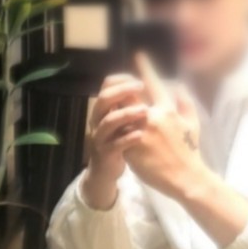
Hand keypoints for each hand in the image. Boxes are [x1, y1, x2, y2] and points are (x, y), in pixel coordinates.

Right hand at [82, 74, 146, 208]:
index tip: (140, 77)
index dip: (122, 79)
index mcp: (104, 109)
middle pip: (104, 99)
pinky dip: (127, 138)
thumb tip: (148, 83)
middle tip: (141, 86)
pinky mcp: (105, 154)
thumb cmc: (120, 141)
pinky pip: (114, 144)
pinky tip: (140, 135)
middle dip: (122, 90)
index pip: (107, 85)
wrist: (106, 171)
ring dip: (126, 114)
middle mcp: (98, 120)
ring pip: (108, 121)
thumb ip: (130, 103)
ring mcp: (100, 137)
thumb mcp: (123, 121)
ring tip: (145, 110)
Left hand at [124, 54, 204, 199]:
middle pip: (128, 95)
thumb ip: (186, 104)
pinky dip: (115, 132)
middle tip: (113, 88)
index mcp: (167, 109)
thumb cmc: (189, 151)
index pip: (153, 83)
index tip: (138, 54)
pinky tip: (112, 134)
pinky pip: (118, 135)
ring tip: (109, 113)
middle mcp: (151, 117)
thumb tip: (180, 88)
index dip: (145, 67)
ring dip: (115, 113)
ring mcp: (140, 132)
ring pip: (119, 115)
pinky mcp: (131, 148)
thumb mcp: (193, 124)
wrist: (184, 177)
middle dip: (120, 91)